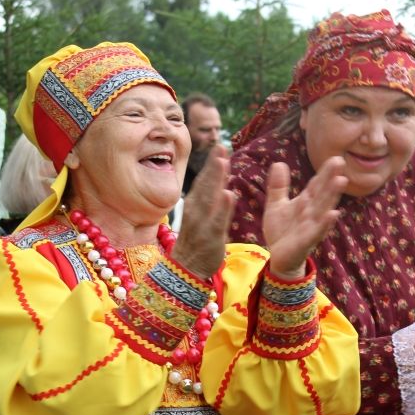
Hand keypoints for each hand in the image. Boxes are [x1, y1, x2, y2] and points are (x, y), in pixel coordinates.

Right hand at [173, 145, 235, 278]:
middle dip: (213, 165)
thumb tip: (220, 179)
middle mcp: (196, 210)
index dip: (212, 163)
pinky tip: (228, 194)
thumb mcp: (201, 216)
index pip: (204, 181)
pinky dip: (222, 208)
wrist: (186, 269)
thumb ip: (211, 198)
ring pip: (210, 198)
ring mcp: (202, 223)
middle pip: (206, 184)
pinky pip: (217, 220)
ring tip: (223, 162)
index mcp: (195, 204)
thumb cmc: (197, 241)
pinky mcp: (210, 237)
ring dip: (216, 179)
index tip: (220, 146)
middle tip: (221, 146)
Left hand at [263, 157, 347, 279]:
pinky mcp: (306, 241)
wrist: (279, 258)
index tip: (335, 157)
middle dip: (331, 178)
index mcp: (305, 203)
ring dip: (332, 196)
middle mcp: (312, 213)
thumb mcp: (276, 205)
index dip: (324, 172)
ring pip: (323, 209)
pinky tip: (334, 214)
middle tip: (340, 161)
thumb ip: (278, 186)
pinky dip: (325, 223)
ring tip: (341, 181)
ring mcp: (311, 227)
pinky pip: (316, 231)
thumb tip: (279, 163)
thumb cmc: (282, 231)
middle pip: (322, 193)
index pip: (316, 185)